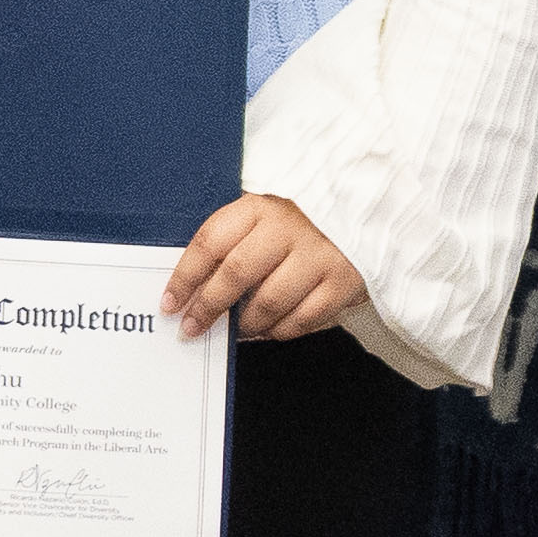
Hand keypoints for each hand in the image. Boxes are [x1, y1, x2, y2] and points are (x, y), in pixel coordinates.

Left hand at [166, 192, 367, 342]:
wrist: (368, 207)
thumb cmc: (301, 217)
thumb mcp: (263, 215)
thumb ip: (232, 243)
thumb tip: (192, 288)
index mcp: (261, 206)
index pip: (211, 241)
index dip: (185, 276)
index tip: (169, 303)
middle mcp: (290, 227)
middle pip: (237, 274)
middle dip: (209, 307)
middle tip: (192, 328)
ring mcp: (320, 254)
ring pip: (270, 302)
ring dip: (246, 324)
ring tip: (236, 330)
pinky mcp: (345, 281)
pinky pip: (303, 319)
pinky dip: (280, 330)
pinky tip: (269, 329)